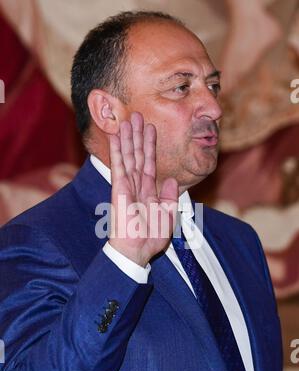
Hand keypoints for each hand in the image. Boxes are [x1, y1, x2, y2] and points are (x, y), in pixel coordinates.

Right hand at [108, 112, 177, 266]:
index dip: (150, 146)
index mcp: (148, 191)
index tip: (151, 129)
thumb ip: (170, 198)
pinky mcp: (119, 189)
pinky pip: (119, 166)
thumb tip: (173, 181)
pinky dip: (117, 150)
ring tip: (128, 119)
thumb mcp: (168, 216)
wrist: (137, 251)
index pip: (149, 163)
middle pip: (137, 155)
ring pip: (128, 156)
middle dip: (138, 136)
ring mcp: (126, 186)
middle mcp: (136, 185)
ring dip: (128, 138)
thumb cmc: (150, 238)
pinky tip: (116, 136)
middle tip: (138, 116)